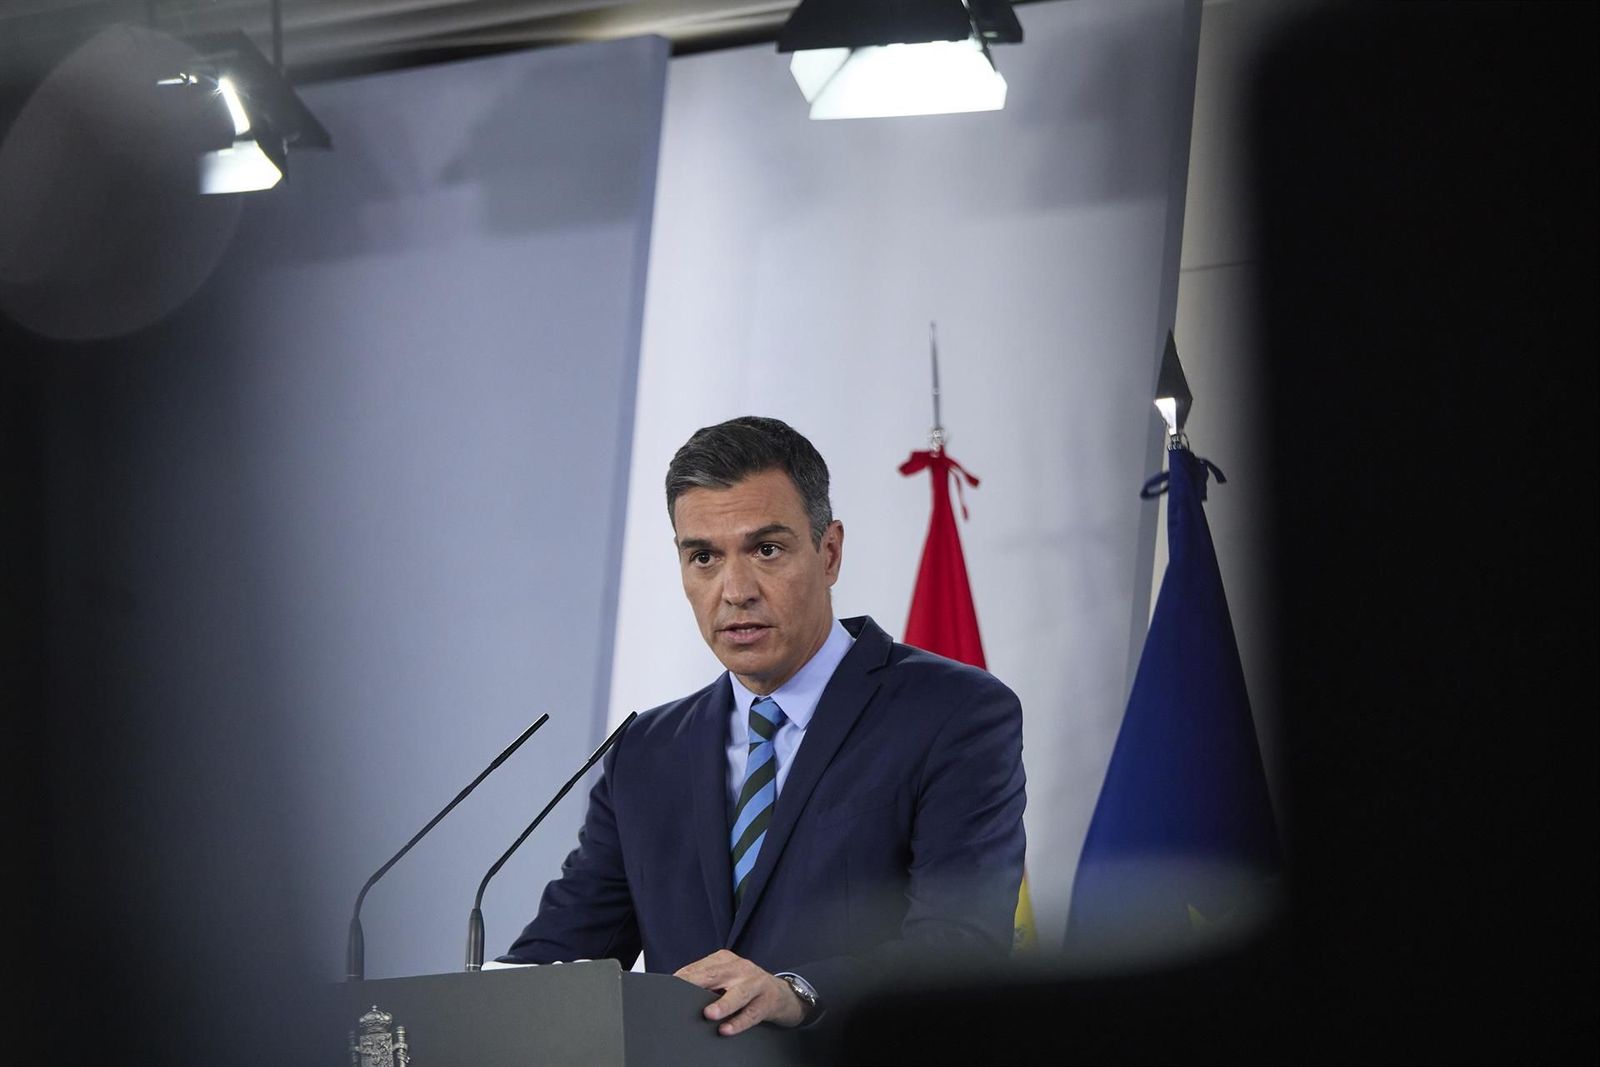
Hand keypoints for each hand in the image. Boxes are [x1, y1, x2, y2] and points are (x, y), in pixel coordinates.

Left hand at [673, 949, 805, 1035]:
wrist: (782, 994)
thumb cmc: (746, 986)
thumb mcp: (727, 978)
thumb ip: (706, 982)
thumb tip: (677, 994)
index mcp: (725, 960)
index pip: (700, 967)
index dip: (684, 978)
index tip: (668, 987)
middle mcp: (741, 968)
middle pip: (716, 975)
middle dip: (698, 984)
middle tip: (680, 995)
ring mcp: (756, 983)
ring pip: (738, 994)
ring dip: (723, 1004)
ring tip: (708, 1014)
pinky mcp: (767, 1001)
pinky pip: (751, 1014)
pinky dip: (738, 1022)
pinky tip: (726, 1030)